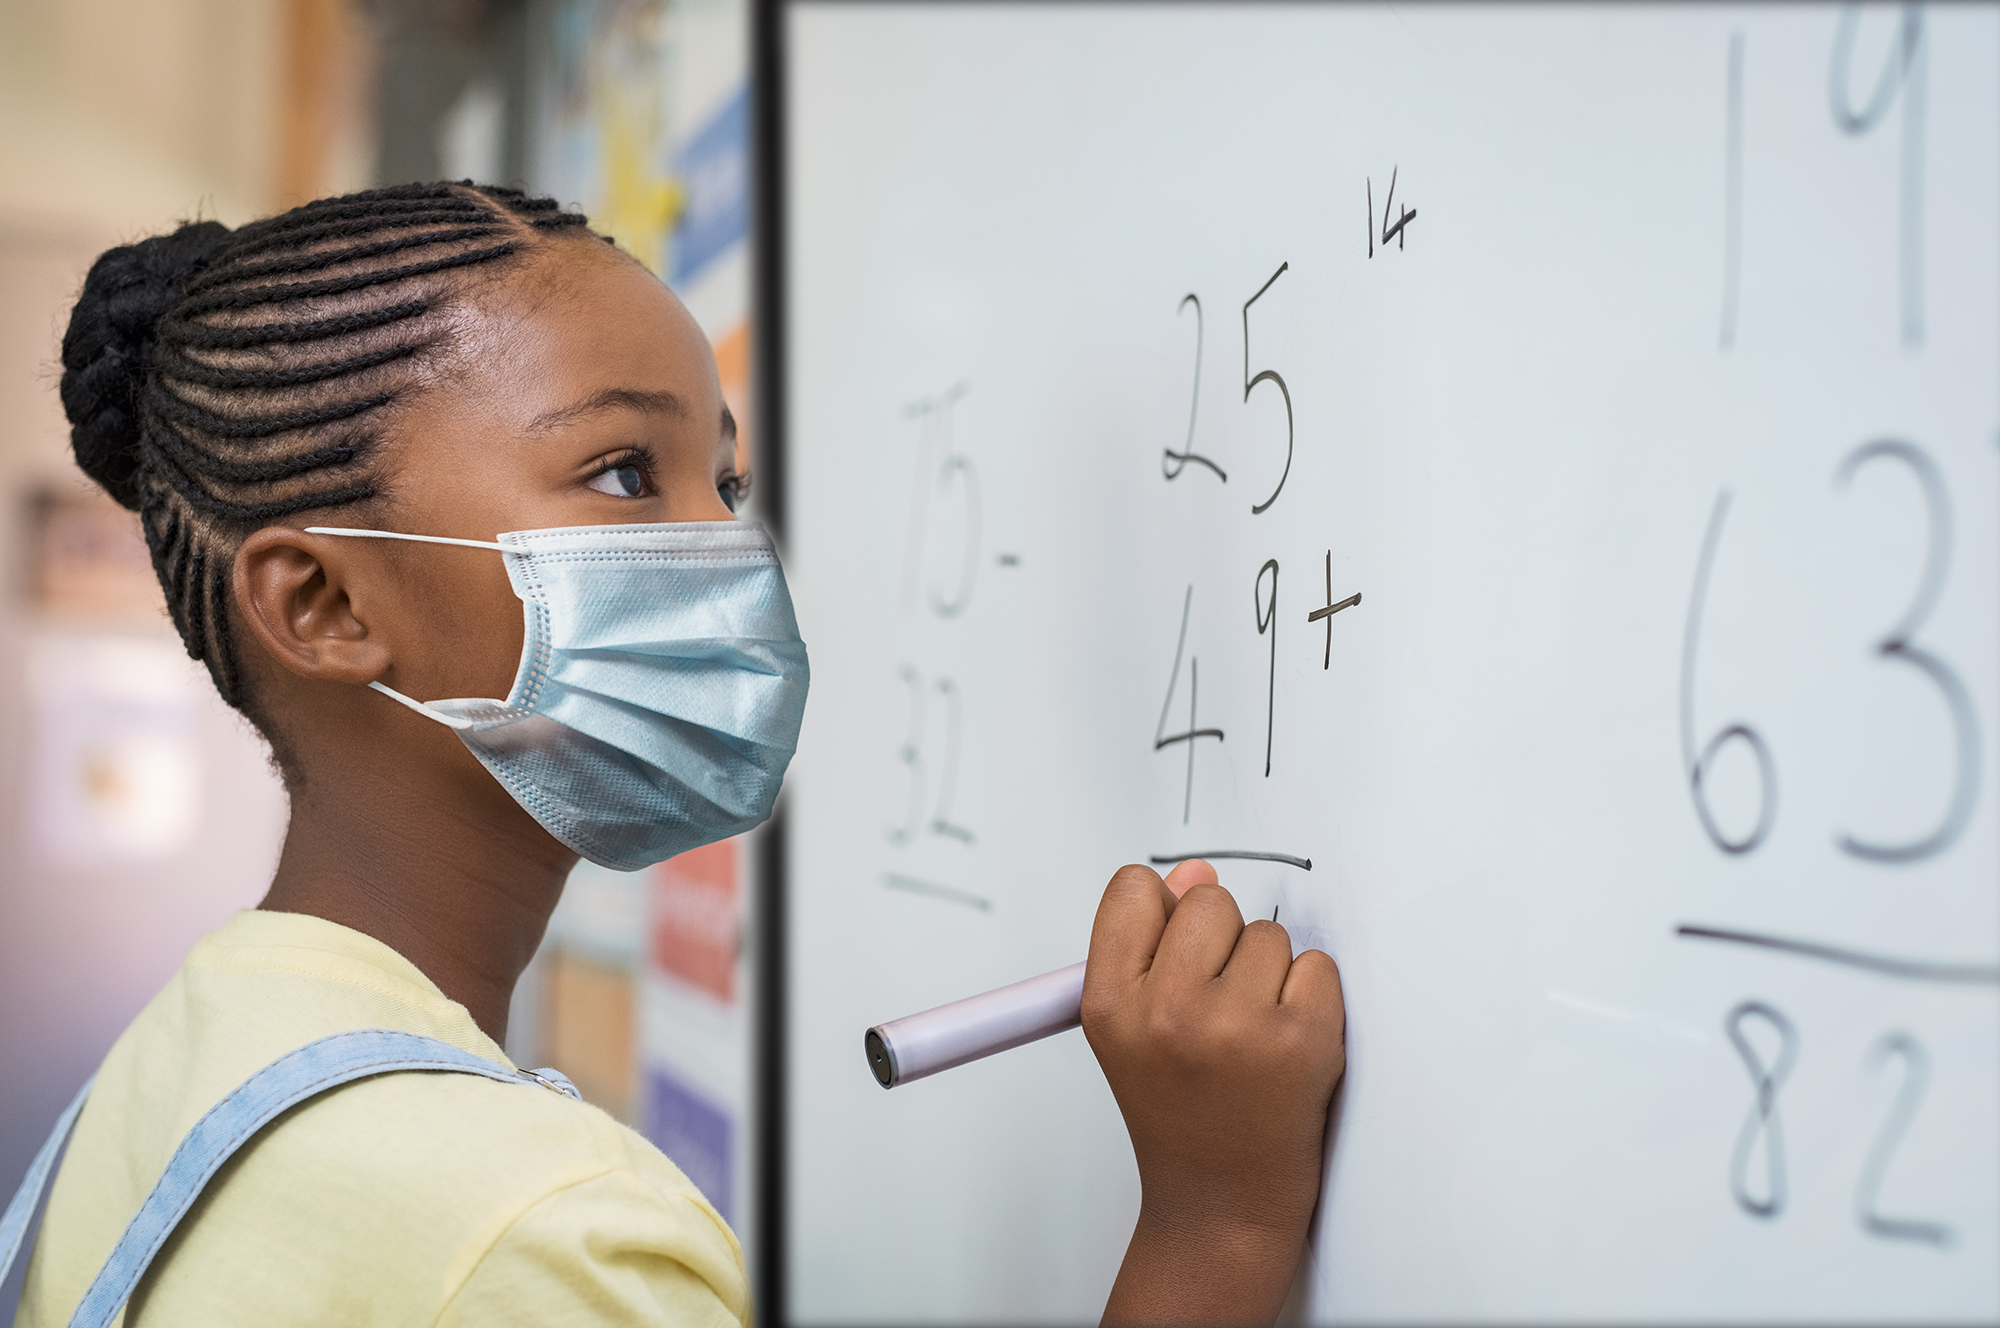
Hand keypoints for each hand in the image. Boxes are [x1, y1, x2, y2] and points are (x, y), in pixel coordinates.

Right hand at [1083, 860, 1345, 1326]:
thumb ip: (1152, 943)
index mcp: (1110, 1004)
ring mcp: (1236, 1026)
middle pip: (1209, 900)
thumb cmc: (1179, 1113)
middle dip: (1221, 942)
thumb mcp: (1132, 1028)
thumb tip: (1195, 873)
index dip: (1163, 912)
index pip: (1134, 889)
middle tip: (1217, 1008)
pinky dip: (1311, 1000)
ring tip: (1250, 1036)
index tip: (1175, 949)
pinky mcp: (1301, 1041)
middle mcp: (1167, 1011)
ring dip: (1270, 975)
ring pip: (1269, 935)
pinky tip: (1286, 1047)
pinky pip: (1318, 967)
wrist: (1221, 1205)